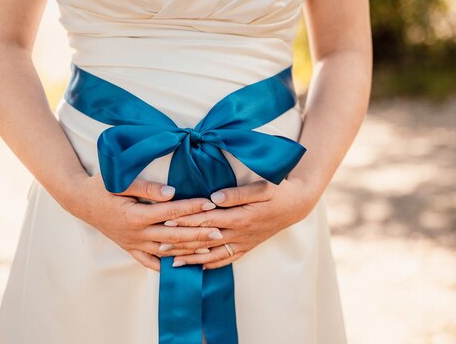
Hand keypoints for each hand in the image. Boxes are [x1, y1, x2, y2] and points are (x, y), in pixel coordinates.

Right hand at [64, 173, 221, 271]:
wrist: (79, 200)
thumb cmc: (100, 186)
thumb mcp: (120, 181)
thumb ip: (146, 188)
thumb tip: (171, 192)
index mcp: (136, 216)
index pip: (171, 212)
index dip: (192, 207)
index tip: (211, 203)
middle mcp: (136, 233)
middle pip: (174, 236)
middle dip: (198, 234)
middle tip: (220, 232)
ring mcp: (133, 243)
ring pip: (165, 251)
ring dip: (188, 250)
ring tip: (208, 249)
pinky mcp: (129, 248)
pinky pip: (149, 261)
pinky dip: (165, 265)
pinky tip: (180, 265)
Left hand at [159, 177, 317, 269]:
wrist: (297, 205)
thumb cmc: (278, 191)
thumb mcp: (261, 187)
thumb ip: (236, 194)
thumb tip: (214, 198)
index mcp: (240, 217)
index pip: (206, 220)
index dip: (185, 221)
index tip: (166, 220)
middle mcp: (240, 234)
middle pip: (204, 240)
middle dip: (181, 243)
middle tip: (158, 245)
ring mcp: (243, 243)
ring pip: (213, 255)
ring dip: (191, 259)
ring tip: (171, 263)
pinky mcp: (247, 247)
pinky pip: (226, 259)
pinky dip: (210, 265)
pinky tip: (197, 268)